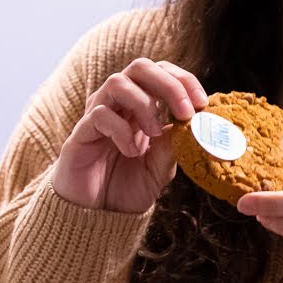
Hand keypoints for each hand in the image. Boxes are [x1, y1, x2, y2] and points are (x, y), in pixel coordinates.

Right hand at [50, 58, 207, 214]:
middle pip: (140, 67)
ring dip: (143, 104)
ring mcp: (98, 115)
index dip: (183, 80)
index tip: (201, 103)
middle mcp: (118, 104)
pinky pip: (100, 114)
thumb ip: (175, 145)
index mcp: (141, 106)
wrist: (98, 216)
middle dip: (168, 84)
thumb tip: (196, 123)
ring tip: (154, 133)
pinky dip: (122, 130)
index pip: (161, 72)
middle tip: (184, 111)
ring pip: (117, 82)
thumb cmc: (129, 187)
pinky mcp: (81, 132)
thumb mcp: (162, 167)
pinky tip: (131, 151)